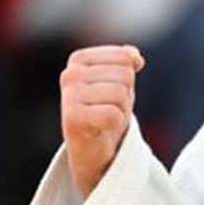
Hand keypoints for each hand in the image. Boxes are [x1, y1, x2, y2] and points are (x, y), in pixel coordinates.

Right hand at [60, 45, 143, 196]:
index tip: (111, 93)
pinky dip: (114, 124)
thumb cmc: (105, 110)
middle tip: (109, 109)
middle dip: (125, 96)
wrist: (92, 148)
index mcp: (79, 59)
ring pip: (120, 94)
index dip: (127, 79)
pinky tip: (101, 128)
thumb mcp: (120, 80)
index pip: (125, 57)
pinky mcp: (72, 118)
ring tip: (105, 118)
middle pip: (124, 76)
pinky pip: (113, 114)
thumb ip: (126, 61)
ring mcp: (69, 95)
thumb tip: (135, 56)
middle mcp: (70, 74)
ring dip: (120, 110)